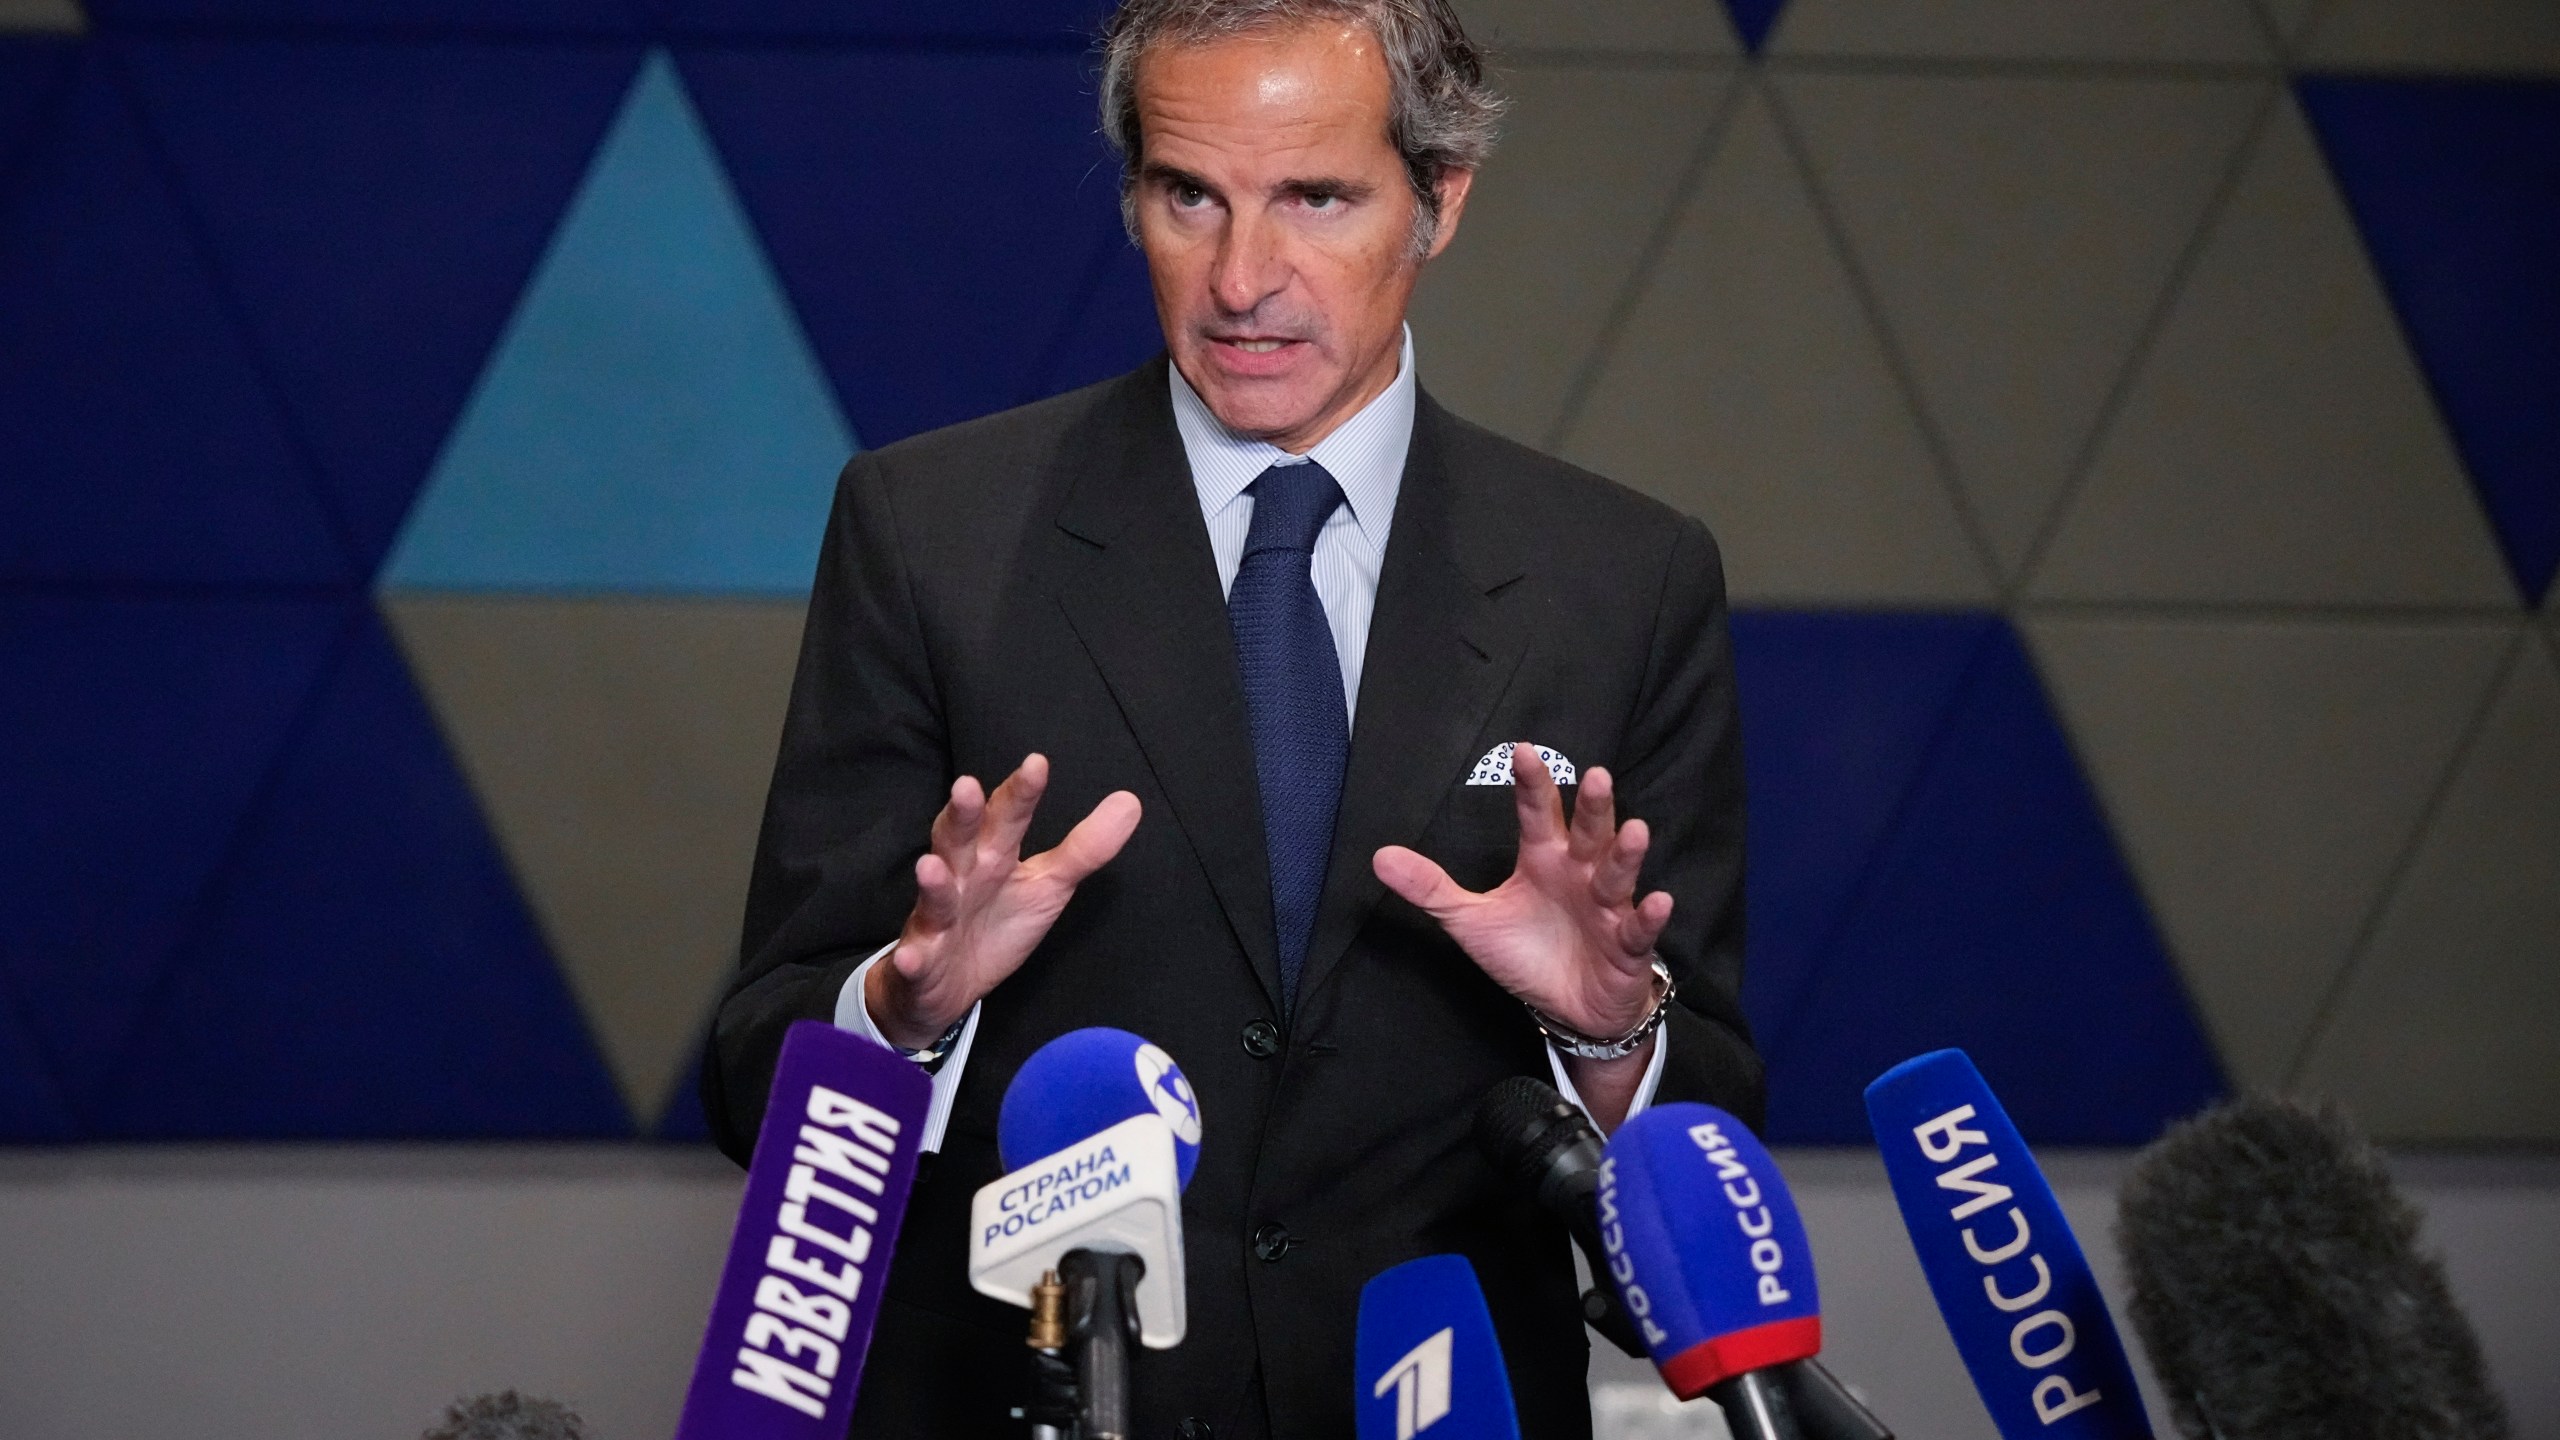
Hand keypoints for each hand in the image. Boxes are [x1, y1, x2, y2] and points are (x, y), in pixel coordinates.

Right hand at [866, 754, 1140, 1048]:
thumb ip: (1085, 846)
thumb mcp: (1049, 884)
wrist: (946, 984)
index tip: (1037, 763)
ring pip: (932, 898)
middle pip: (957, 840)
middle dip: (961, 816)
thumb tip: (1130, 801)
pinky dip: (911, 960)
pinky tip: (911, 958)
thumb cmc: (998, 921)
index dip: (1021, 792)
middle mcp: (959, 878)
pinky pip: (914, 960)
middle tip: (966, 786)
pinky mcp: (920, 963)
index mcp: (992, 855)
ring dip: (931, 883)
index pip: (1006, 816)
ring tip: (930, 866)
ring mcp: (935, 920)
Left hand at [1373, 742, 1670, 1043]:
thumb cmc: (1526, 953)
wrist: (1569, 1007)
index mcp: (1544, 859)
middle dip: (1593, 807)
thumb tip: (1379, 858)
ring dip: (1627, 853)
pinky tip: (1657, 901)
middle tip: (1596, 776)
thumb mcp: (1471, 920)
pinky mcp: (1626, 945)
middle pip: (1588, 832)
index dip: (1532, 784)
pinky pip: (1639, 928)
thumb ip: (1431, 888)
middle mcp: (1580, 874)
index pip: (1538, 814)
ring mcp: (1608, 907)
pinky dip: (1650, 916)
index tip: (1523, 750)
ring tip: (1634, 829)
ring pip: (1618, 873)